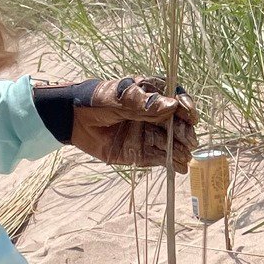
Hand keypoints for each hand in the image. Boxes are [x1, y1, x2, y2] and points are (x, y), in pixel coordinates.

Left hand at [37, 76, 197, 171]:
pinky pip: (159, 158)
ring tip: (184, 157)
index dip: (185, 107)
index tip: (190, 116)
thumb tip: (171, 105)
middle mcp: (155, 116)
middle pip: (177, 124)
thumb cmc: (97, 101)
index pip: (176, 100)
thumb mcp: (118, 98)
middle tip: (188, 141)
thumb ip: (143, 104)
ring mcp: (150, 134)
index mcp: (153, 95)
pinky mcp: (142, 152)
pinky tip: (179, 168)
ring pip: (170, 142)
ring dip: (180, 150)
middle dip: (184, 132)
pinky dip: (171, 163)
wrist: (74, 121)